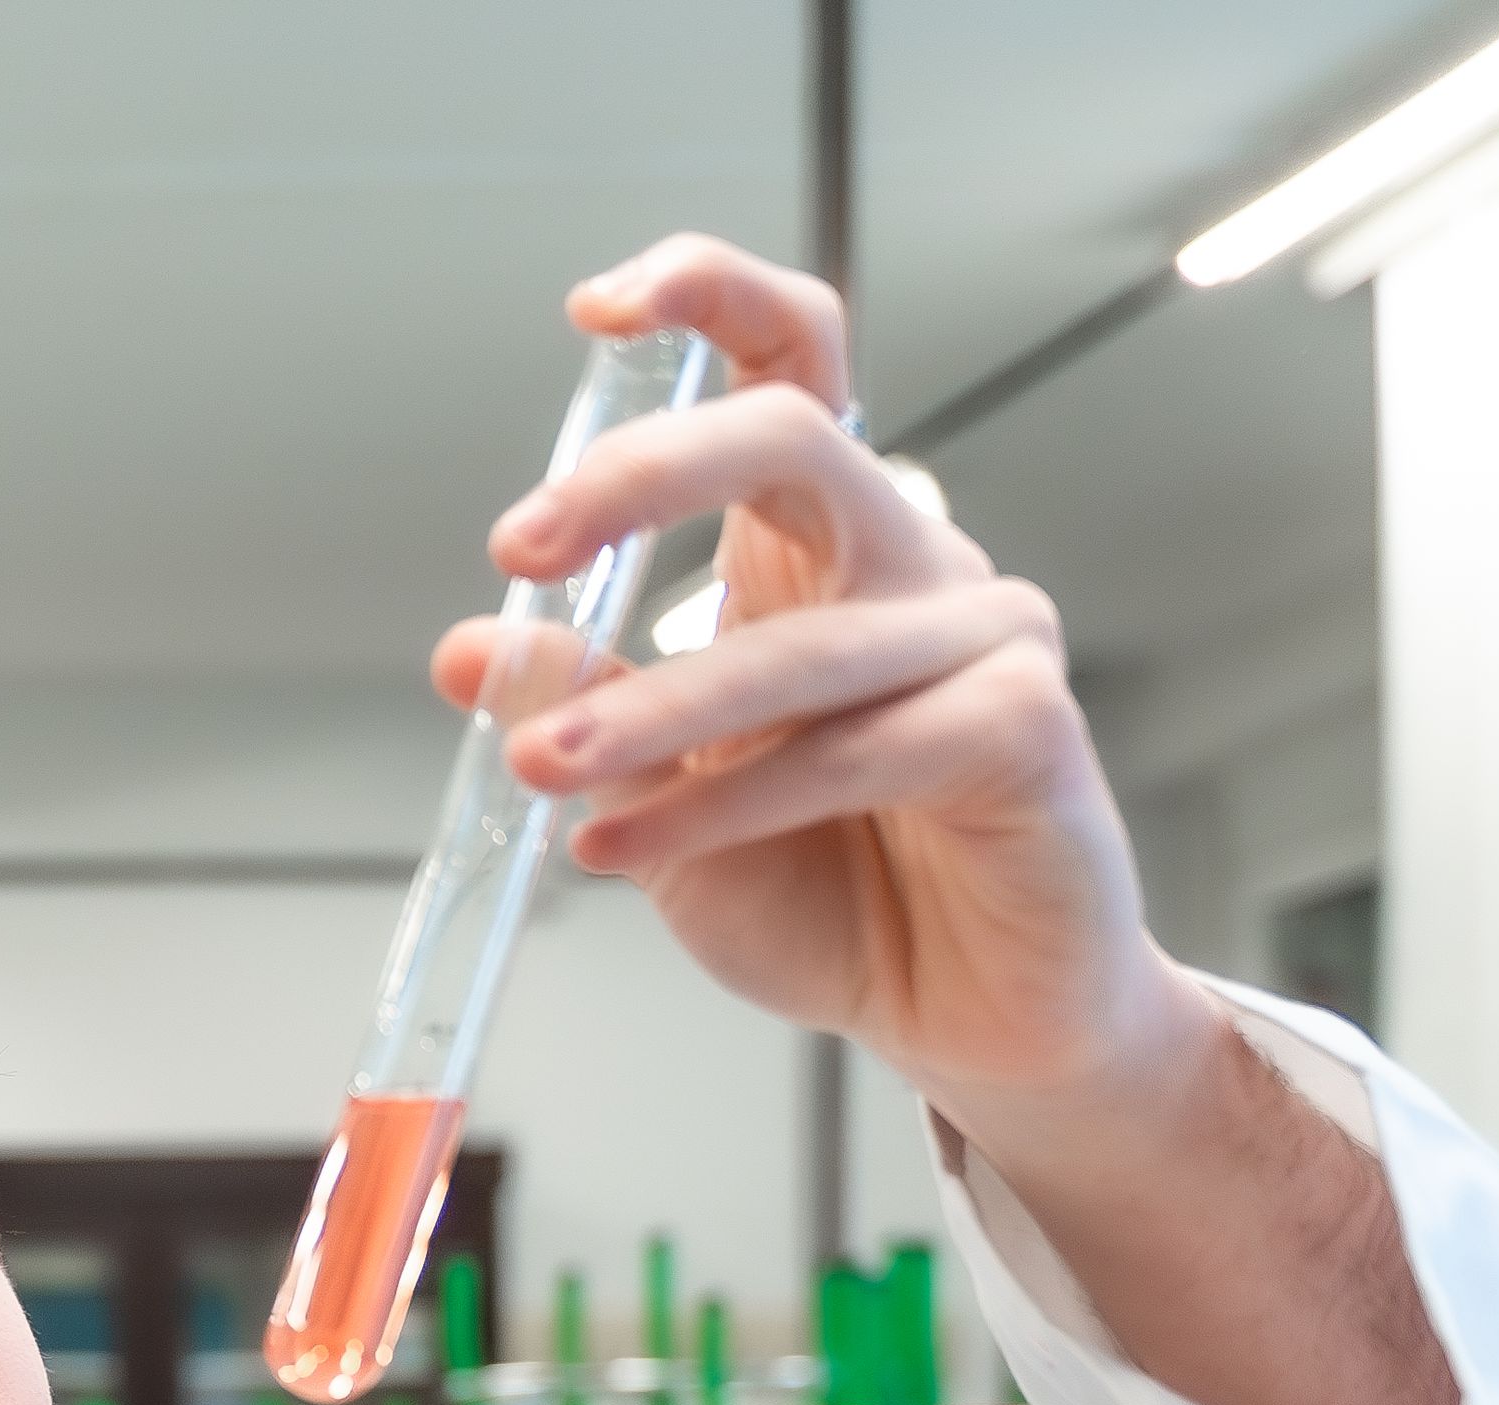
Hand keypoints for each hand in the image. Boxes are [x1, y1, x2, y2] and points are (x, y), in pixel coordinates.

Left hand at [443, 232, 1217, 1144]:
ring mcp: (985, 632)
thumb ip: (584, 717)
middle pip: (794, 437)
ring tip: (539, 770)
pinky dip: (724, 807)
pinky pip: (854, 751)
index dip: (713, 297)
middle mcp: (909, 559)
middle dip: (643, 478)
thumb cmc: (828, 887)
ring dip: (649, 712)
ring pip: (797, 643)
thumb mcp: (660, 801)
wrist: (964, 1012)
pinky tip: (626, 853)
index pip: (792, 360)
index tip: (600, 307)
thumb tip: (473, 649)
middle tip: (521, 549)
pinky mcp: (1026, 728)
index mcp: (821, 543)